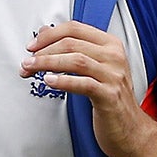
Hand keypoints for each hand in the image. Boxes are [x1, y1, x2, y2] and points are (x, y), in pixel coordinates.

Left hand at [22, 21, 148, 156]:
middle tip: (26, 62)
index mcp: (110, 44)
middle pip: (72, 43)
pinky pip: (83, 84)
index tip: (32, 46)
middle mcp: (114, 56)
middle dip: (44, 51)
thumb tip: (44, 32)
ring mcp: (114, 76)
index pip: (74, 28)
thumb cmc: (108, 97)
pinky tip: (48, 81)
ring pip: (76, 61)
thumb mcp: (92, 68)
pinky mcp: (110, 96)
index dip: (49, 35)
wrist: (129, 128)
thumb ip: (72, 49)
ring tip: (30, 70)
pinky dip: (63, 81)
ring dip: (48, 63)